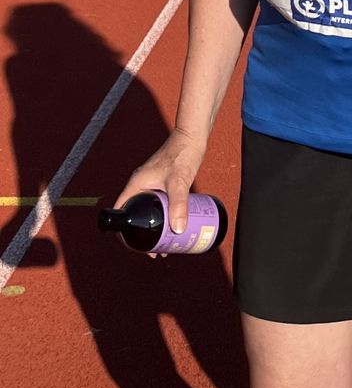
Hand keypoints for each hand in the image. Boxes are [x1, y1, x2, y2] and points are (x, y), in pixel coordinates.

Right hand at [114, 128, 205, 248]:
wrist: (193, 137)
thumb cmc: (183, 154)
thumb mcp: (180, 181)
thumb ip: (179, 204)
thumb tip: (178, 230)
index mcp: (136, 185)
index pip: (122, 212)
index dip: (126, 232)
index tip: (139, 247)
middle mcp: (140, 185)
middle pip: (136, 215)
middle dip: (144, 235)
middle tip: (158, 251)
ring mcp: (151, 184)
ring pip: (149, 212)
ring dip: (155, 228)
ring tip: (168, 244)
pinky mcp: (163, 184)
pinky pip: (159, 206)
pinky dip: (164, 217)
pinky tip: (176, 225)